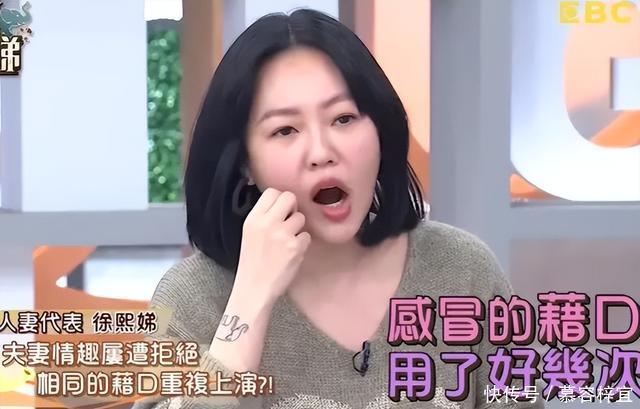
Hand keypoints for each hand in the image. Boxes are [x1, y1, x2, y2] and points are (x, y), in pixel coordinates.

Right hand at [233, 188, 310, 303]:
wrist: (254, 288)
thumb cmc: (253, 262)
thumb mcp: (249, 233)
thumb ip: (264, 217)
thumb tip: (282, 203)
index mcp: (253, 218)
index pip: (272, 192)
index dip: (280, 200)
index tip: (280, 211)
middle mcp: (267, 223)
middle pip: (289, 198)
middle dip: (292, 208)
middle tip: (288, 222)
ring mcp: (282, 234)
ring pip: (301, 217)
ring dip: (298, 228)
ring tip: (288, 241)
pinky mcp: (295, 247)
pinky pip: (307, 236)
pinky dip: (302, 244)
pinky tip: (292, 253)